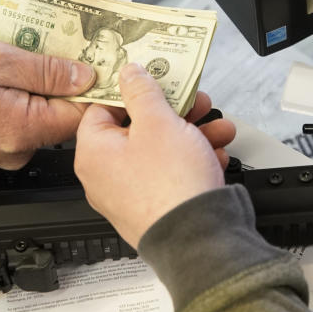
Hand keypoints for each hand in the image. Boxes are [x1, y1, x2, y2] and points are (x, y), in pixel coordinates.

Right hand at [0, 34, 93, 167]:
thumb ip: (47, 71)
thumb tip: (87, 77)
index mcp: (23, 131)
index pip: (82, 115)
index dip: (93, 85)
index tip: (98, 60)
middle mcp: (18, 150)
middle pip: (63, 116)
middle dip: (65, 80)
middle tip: (58, 46)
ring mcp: (4, 150)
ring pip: (42, 115)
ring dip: (40, 85)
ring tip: (23, 55)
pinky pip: (22, 118)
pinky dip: (21, 95)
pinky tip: (6, 72)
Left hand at [73, 64, 236, 248]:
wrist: (200, 238)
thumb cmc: (171, 186)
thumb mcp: (158, 122)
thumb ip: (143, 91)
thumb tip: (130, 74)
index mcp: (94, 153)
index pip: (103, 108)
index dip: (132, 90)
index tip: (155, 80)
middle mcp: (106, 177)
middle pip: (137, 128)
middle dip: (175, 112)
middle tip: (196, 102)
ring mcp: (131, 194)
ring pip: (161, 150)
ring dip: (192, 134)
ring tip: (218, 127)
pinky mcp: (156, 207)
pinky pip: (171, 174)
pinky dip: (193, 160)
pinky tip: (216, 154)